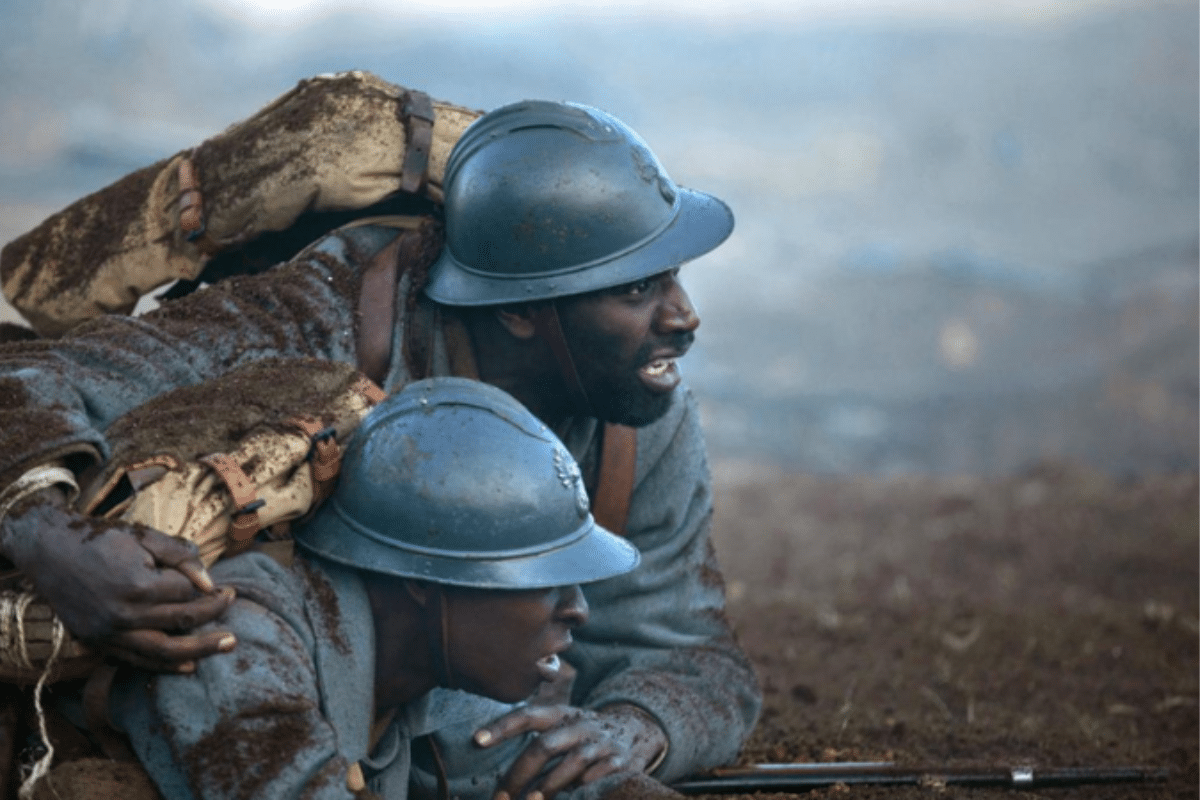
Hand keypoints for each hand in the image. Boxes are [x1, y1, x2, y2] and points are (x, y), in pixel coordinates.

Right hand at [0, 486, 236, 671]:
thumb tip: (210, 582)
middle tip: (233, 605)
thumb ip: (180, 556)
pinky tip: (190, 665)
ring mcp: (108, 633)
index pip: (186, 593)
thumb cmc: (101, 538)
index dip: (209, 589)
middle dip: (213, 615)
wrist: (49, 550)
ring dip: (199, 650)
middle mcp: (122, 614)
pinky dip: (164, 666)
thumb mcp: (144, 536)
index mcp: (136, 584)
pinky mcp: (97, 643)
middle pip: (181, 621)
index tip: (224, 587)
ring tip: (227, 645)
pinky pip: (136, 661)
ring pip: (163, 651)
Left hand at [475, 703, 667, 799]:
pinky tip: (571, 798)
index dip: (503, 726)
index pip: (528, 715)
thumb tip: (503, 778)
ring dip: (548, 785)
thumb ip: (538, 745)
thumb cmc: (585, 734)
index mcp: (561, 714)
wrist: (637, 729)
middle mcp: (580, 725)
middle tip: (500, 797)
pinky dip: (582, 788)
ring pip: (571, 763)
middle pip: (544, 746)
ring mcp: (600, 743)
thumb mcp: (564, 728)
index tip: (477, 740)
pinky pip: (597, 777)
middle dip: (519, 774)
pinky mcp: (619, 762)